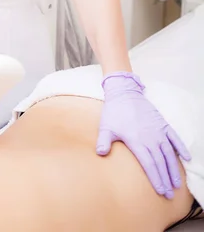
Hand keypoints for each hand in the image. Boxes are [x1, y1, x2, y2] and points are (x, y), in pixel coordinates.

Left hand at [96, 72, 190, 199]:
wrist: (124, 92)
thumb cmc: (114, 111)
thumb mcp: (106, 127)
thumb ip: (103, 141)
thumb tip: (100, 154)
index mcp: (136, 140)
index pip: (149, 164)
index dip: (155, 178)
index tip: (160, 191)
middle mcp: (150, 137)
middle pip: (160, 162)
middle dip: (165, 179)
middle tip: (169, 194)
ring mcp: (158, 130)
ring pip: (169, 153)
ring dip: (173, 168)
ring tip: (177, 183)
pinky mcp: (162, 123)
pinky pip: (175, 137)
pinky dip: (181, 147)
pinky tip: (187, 158)